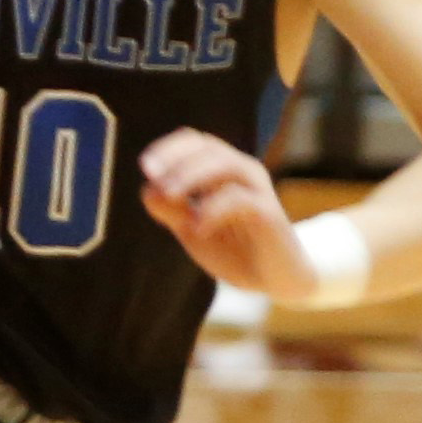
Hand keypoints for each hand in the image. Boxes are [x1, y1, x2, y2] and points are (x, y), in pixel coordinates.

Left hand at [135, 130, 313, 292]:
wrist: (275, 280)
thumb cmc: (235, 250)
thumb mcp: (193, 229)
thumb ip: (171, 210)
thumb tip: (149, 189)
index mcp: (224, 170)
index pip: (195, 142)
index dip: (169, 148)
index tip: (147, 167)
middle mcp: (243, 172)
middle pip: (208, 148)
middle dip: (177, 161)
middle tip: (155, 180)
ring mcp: (258, 190)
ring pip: (225, 165)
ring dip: (192, 176)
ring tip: (169, 195)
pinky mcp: (268, 212)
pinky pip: (239, 200)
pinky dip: (212, 210)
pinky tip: (196, 228)